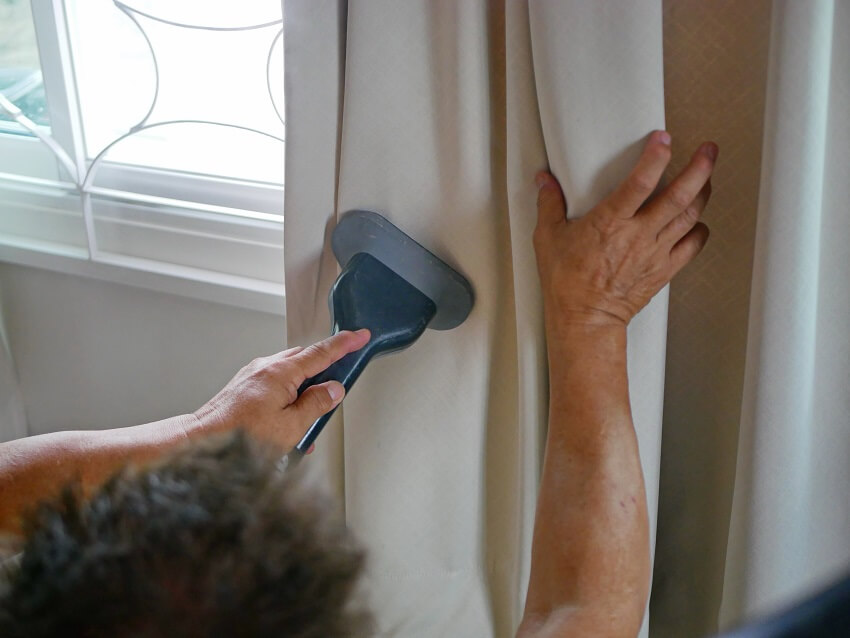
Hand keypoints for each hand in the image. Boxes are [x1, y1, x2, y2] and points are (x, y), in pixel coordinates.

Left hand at [193, 330, 370, 450]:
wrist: (202, 440)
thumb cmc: (241, 436)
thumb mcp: (291, 426)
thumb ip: (317, 405)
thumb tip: (333, 390)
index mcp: (281, 372)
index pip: (322, 353)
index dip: (345, 344)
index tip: (360, 336)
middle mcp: (265, 367)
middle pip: (305, 360)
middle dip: (324, 370)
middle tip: (337, 387)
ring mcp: (253, 375)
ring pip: (289, 374)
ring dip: (303, 392)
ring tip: (305, 423)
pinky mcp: (244, 386)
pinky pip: (274, 384)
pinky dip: (286, 398)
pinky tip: (286, 424)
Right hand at [533, 130, 714, 330]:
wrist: (584, 319)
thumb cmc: (566, 282)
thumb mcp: (548, 238)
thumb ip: (549, 204)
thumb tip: (544, 180)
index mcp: (610, 223)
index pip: (639, 182)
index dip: (655, 157)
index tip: (663, 138)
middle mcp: (638, 235)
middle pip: (679, 196)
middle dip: (699, 169)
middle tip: (708, 150)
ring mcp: (654, 253)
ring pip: (690, 217)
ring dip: (703, 193)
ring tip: (707, 177)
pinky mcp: (663, 270)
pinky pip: (692, 246)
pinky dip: (700, 230)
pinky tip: (698, 221)